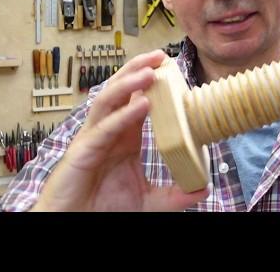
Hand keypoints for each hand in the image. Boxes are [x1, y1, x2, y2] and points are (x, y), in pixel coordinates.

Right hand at [31, 49, 209, 210]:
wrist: (75, 225)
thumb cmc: (104, 208)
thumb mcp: (149, 201)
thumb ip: (175, 195)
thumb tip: (204, 188)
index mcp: (123, 135)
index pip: (136, 98)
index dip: (150, 81)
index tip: (170, 66)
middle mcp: (107, 131)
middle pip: (120, 90)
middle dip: (138, 70)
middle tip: (160, 55)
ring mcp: (93, 139)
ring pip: (108, 101)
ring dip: (128, 83)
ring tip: (149, 71)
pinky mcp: (82, 153)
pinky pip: (104, 129)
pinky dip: (123, 115)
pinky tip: (141, 104)